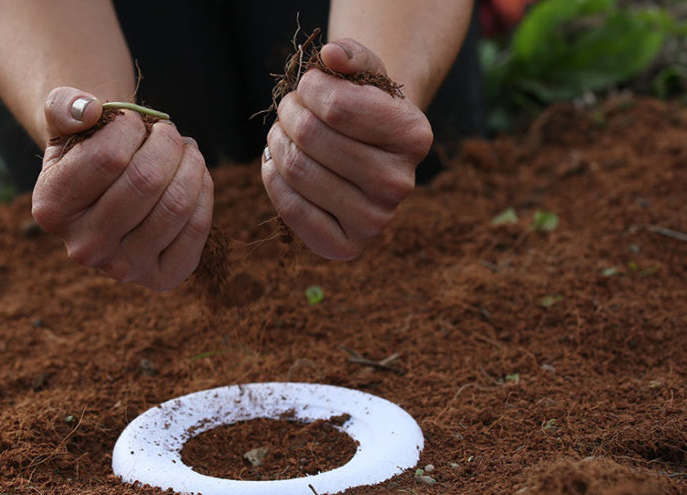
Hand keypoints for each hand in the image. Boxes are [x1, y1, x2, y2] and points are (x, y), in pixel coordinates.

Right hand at [32, 87, 213, 291]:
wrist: (108, 191)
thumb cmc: (87, 147)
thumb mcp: (65, 121)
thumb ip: (65, 106)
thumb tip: (89, 110)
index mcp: (51, 208)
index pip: (109, 157)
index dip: (131, 126)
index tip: (132, 120)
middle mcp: (83, 246)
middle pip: (146, 180)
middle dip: (167, 142)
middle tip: (166, 131)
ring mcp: (123, 268)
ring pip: (176, 204)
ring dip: (191, 163)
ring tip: (184, 149)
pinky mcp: (161, 277)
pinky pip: (197, 228)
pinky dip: (203, 191)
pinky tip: (194, 175)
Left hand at [261, 38, 432, 259]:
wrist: (367, 161)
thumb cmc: (363, 111)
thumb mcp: (365, 76)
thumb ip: (351, 55)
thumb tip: (331, 54)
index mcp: (414, 135)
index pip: (337, 106)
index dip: (310, 88)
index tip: (308, 85)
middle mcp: (401, 183)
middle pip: (311, 137)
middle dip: (289, 113)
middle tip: (289, 109)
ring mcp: (376, 220)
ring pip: (297, 169)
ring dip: (276, 142)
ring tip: (283, 133)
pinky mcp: (347, 247)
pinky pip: (290, 207)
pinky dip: (273, 178)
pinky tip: (278, 164)